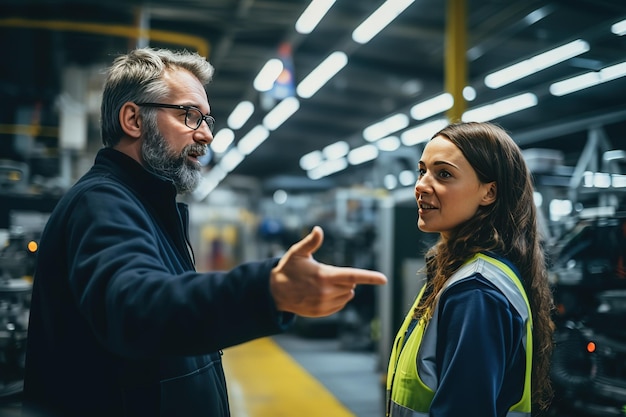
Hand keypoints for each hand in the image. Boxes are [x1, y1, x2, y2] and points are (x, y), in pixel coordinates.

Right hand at [269, 226, 386, 316]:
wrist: (275, 292)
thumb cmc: (288, 269)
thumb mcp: (297, 253)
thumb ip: (311, 242)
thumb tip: (318, 229)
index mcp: (324, 275)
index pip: (353, 276)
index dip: (370, 277)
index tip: (384, 279)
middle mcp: (326, 292)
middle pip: (351, 285)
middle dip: (346, 279)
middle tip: (328, 274)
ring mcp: (324, 304)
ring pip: (347, 296)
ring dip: (343, 289)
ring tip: (325, 283)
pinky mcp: (321, 312)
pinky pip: (340, 305)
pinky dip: (338, 299)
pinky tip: (324, 293)